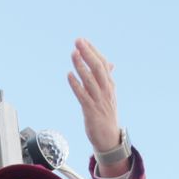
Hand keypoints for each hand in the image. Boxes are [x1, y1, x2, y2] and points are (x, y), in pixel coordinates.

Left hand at [67, 38, 121, 158]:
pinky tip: (69, 75)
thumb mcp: (109, 94)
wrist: (109, 138)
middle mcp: (106, 91)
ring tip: (73, 53)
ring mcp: (99, 101)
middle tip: (78, 41)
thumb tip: (109, 63)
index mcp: (110, 86)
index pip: (102, 64)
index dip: (93, 51)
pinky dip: (76, 84)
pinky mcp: (91, 111)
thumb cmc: (107, 115)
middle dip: (88, 53)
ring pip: (90, 80)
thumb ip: (107, 78)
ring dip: (81, 66)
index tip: (83, 40)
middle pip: (98, 68)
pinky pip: (83, 96)